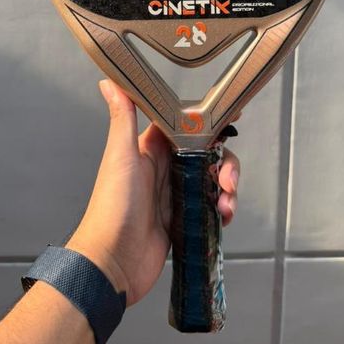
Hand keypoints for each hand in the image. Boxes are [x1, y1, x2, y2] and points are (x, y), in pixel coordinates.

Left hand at [66, 80, 239, 305]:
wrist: (112, 263)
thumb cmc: (111, 208)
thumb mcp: (120, 156)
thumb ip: (122, 117)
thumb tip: (110, 80)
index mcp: (150, 148)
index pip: (185, 124)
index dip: (209, 119)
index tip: (233, 113)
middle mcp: (163, 168)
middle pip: (206, 152)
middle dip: (224, 162)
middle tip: (227, 179)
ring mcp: (174, 194)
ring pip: (212, 178)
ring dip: (226, 187)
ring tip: (225, 203)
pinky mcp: (183, 218)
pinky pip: (210, 205)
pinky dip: (222, 208)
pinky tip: (222, 216)